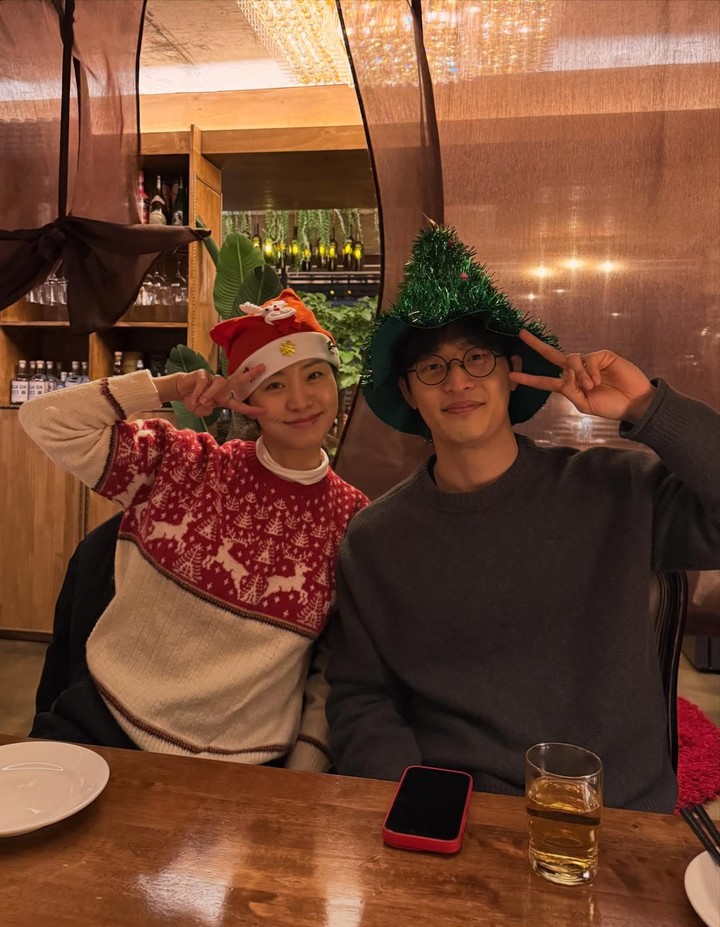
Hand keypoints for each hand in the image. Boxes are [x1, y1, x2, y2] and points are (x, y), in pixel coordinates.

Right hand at [157, 366, 266, 418]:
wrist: (180, 390)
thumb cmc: (194, 400)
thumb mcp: (200, 412)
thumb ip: (205, 412)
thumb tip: (209, 406)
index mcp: (224, 398)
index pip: (240, 404)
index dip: (251, 409)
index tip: (264, 411)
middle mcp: (222, 387)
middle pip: (238, 380)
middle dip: (250, 374)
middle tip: (262, 368)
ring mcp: (212, 379)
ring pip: (219, 383)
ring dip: (211, 394)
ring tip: (203, 402)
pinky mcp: (202, 374)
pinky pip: (204, 382)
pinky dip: (199, 391)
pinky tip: (194, 398)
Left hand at [508, 329, 655, 422]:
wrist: (634, 403)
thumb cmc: (610, 406)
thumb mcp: (585, 405)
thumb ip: (570, 392)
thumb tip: (564, 375)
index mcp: (569, 385)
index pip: (546, 380)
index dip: (530, 378)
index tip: (512, 375)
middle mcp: (576, 371)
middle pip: (552, 355)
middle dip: (536, 344)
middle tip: (521, 333)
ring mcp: (588, 362)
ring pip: (571, 360)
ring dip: (579, 374)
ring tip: (591, 386)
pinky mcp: (602, 355)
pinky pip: (588, 360)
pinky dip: (590, 371)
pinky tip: (598, 380)